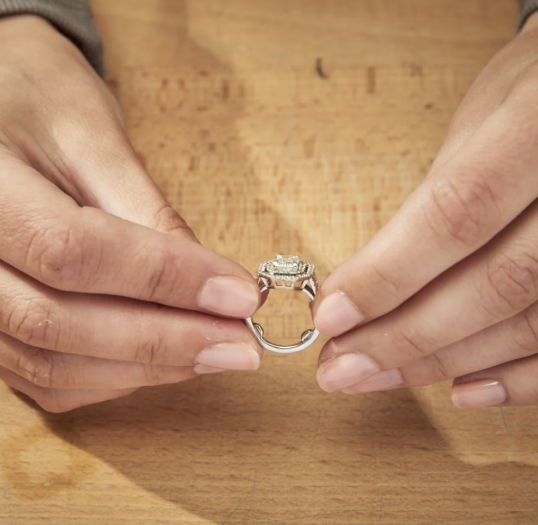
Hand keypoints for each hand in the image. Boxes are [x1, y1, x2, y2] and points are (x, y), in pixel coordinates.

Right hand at [0, 16, 261, 411]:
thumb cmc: (34, 97)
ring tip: (215, 354)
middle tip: (241, 345)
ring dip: (145, 369)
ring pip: (52, 363)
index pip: (75, 252)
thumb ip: (145, 210)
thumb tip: (208, 280)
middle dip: (166, 341)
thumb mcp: (91, 134)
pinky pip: (43, 377)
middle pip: (61, 323)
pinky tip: (165, 363)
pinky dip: (110, 379)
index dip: (165, 279)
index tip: (240, 295)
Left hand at [313, 12, 537, 407]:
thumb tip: (367, 283)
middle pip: (495, 283)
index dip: (387, 274)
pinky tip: (462, 390)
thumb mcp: (478, 124)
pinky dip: (518, 379)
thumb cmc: (528, 98)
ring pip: (529, 322)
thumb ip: (432, 202)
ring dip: (444, 362)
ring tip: (377, 376)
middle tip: (341, 366)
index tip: (330, 316)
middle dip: (405, 338)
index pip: (455, 215)